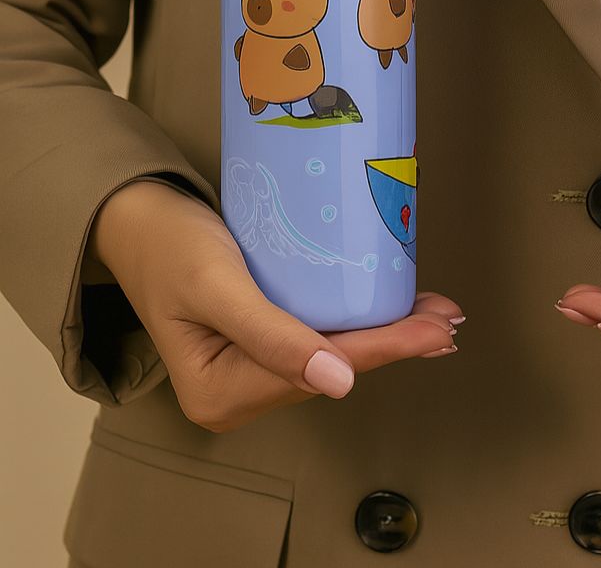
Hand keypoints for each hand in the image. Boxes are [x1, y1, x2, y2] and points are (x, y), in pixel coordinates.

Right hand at [87, 180, 461, 431]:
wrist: (138, 219)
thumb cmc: (171, 245)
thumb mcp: (217, 285)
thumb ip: (271, 336)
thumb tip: (338, 383)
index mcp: (220, 394)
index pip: (321, 369)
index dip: (385, 349)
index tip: (436, 331)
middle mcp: (238, 394)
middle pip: (333, 366)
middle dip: (394, 342)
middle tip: (448, 319)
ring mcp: (250, 370)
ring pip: (333, 353)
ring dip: (384, 332)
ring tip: (434, 315)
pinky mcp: (262, 342)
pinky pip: (320, 336)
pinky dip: (359, 321)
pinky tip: (393, 310)